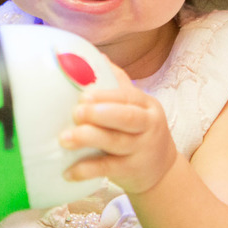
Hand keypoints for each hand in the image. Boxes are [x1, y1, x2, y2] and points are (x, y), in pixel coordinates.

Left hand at [60, 63, 179, 195]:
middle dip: (100, 114)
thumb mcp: (137, 107)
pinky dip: (87, 170)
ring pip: (116, 143)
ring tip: (65, 138)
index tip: (83, 94)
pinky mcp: (130, 171)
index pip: (128, 97)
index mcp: (147, 106)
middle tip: (76, 112)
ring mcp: (140, 150)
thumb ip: (118, 83)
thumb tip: (97, 55)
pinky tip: (68, 172)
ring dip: (89, 139)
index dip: (106, 96)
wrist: (162, 170)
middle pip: (126, 118)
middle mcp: (148, 127)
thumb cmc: (141, 131)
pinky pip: (108, 169)